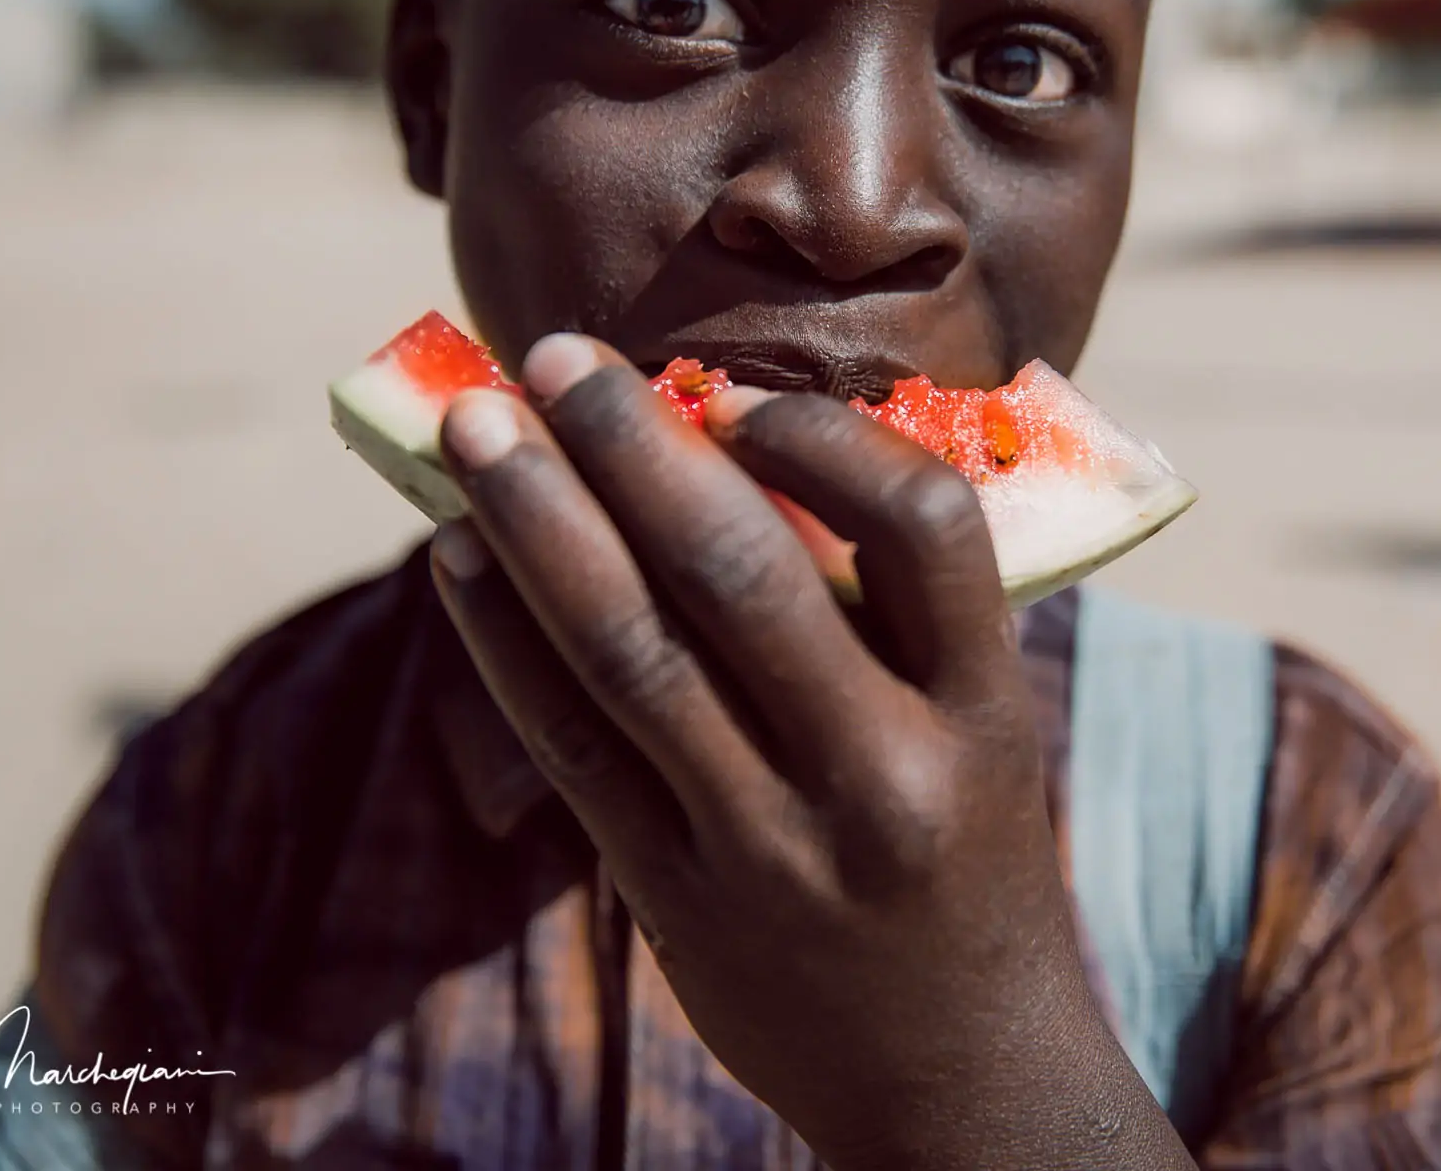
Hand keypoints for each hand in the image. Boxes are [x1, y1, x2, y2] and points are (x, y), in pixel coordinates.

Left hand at [427, 334, 1188, 1170]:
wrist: (964, 1084)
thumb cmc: (972, 866)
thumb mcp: (983, 735)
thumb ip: (890, 619)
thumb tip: (730, 455)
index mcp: (983, 712)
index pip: (922, 526)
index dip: (821, 435)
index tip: (732, 394)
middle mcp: (882, 775)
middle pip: (738, 574)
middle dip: (630, 447)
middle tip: (554, 357)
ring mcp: (771, 848)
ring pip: (632, 654)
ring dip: (538, 525)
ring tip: (474, 427)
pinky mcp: (681, 901)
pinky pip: (574, 749)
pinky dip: (506, 643)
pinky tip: (456, 561)